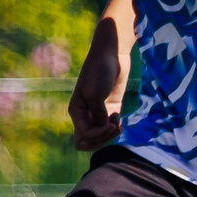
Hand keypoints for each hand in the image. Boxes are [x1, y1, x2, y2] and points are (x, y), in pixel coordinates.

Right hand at [67, 33, 126, 152]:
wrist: (111, 55)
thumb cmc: (98, 72)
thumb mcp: (94, 94)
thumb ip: (99, 115)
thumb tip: (105, 129)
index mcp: (76, 112)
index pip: (83, 137)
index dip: (97, 136)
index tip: (111, 125)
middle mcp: (85, 115)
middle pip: (89, 142)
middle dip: (102, 140)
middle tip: (112, 128)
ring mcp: (98, 113)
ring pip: (101, 137)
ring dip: (111, 134)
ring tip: (118, 123)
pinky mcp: (111, 109)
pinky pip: (110, 128)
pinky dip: (116, 127)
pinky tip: (119, 117)